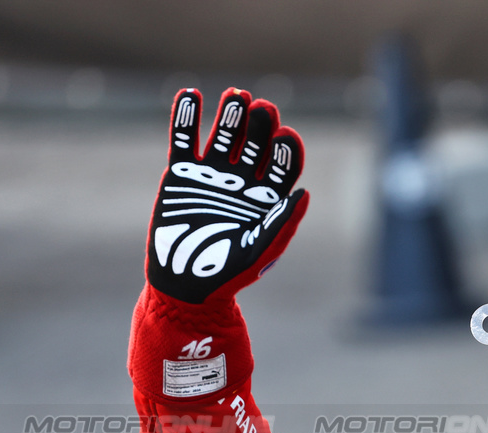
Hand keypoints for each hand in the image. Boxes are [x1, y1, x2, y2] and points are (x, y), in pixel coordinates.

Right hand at [145, 87, 308, 303]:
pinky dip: (186, 116)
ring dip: (231, 114)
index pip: (283, 164)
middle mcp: (243, 181)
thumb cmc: (228, 273)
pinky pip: (184, 138)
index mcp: (268, 198)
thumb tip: (305, 193)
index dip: (287, 149)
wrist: (184, 282)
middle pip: (257, 143)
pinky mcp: (182, 173)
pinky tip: (191, 94)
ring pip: (225, 135)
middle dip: (261, 124)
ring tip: (236, 97)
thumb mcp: (261, 250)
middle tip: (262, 108)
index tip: (287, 137)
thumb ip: (283, 223)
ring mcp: (213, 174)